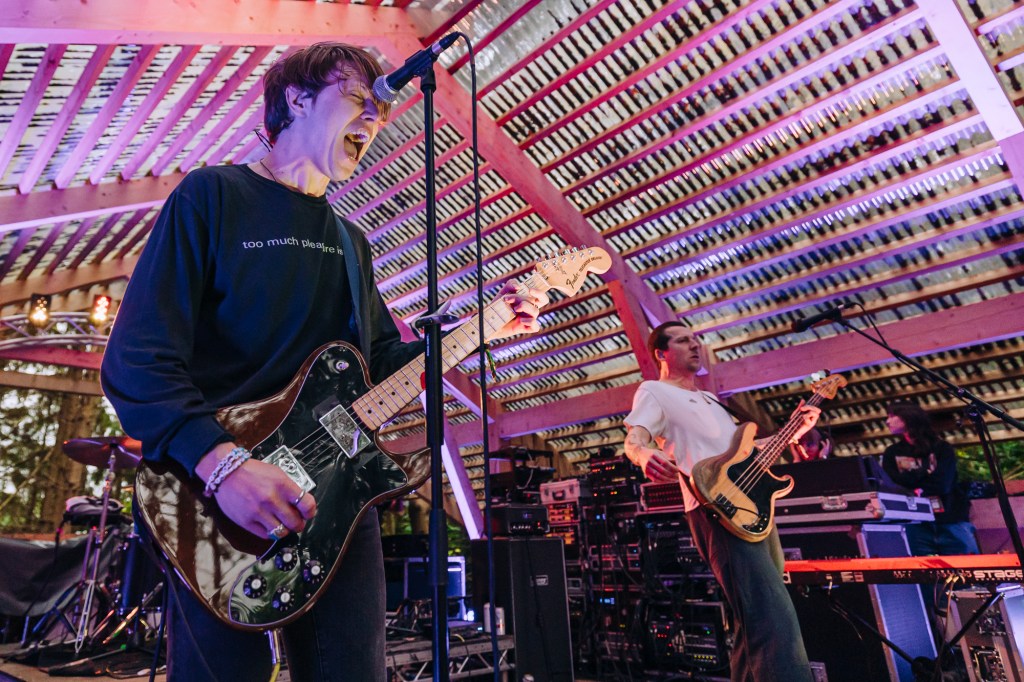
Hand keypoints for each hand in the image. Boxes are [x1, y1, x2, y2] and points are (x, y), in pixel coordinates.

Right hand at [195, 442, 316, 538]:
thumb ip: (290, 488)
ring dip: (285, 530)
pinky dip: (270, 532)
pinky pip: (266, 535)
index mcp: (282, 485)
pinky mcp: (246, 521)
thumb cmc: (253, 472)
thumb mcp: (276, 473)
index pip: (307, 504)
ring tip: (283, 525)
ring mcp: (258, 512)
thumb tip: (302, 505)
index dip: (310, 511)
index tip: (308, 513)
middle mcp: (271, 499)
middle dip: (298, 524)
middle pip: (295, 523)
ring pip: (281, 532)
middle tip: (296, 522)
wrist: (226, 473)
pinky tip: (269, 524)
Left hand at [490, 280, 548, 338]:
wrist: (490, 322)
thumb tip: (518, 287)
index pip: (541, 297)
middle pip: (535, 301)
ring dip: (524, 306)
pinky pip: (535, 326)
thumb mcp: (503, 293)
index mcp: (528, 301)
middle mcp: (530, 310)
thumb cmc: (498, 307)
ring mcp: (528, 319)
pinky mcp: (525, 328)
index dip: (540, 293)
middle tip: (508, 299)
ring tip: (513, 309)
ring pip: (536, 311)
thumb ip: (510, 284)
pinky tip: (520, 320)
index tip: (530, 290)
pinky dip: (529, 322)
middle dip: (520, 298)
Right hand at [636, 447, 679, 482]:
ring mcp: (647, 468)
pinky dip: (662, 481)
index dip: (673, 467)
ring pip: (659, 476)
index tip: (679, 470)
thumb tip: (677, 464)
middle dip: (672, 475)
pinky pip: (655, 479)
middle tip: (678, 477)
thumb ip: (668, 458)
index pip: (665, 463)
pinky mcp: (646, 473)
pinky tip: (668, 481)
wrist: (640, 455)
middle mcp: (649, 461)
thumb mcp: (660, 452)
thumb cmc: (653, 453)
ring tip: (675, 480)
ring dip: (668, 479)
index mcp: (654, 455)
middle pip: (662, 470)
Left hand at [791, 400, 820, 440]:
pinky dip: (805, 418)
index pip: (815, 408)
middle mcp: (813, 418)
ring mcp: (812, 422)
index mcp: (810, 414)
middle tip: (801, 409)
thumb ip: (800, 407)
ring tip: (802, 416)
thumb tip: (803, 400)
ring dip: (808, 413)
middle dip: (810, 407)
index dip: (811, 405)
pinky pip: (810, 419)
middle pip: (817, 410)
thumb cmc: (794, 422)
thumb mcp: (797, 413)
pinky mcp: (810, 425)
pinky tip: (802, 421)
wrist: (791, 430)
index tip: (802, 407)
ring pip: (816, 414)